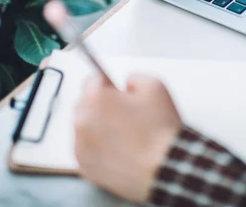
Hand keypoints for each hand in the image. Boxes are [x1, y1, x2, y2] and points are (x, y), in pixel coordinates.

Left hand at [74, 74, 181, 202]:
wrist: (164, 168)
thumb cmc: (159, 131)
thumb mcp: (155, 86)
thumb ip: (134, 77)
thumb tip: (126, 84)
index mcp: (96, 99)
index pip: (91, 79)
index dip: (108, 84)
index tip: (116, 91)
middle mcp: (82, 121)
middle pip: (84, 103)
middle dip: (101, 105)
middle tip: (125, 114)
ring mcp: (81, 146)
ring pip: (84, 128)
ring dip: (98, 126)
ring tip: (124, 135)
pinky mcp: (85, 166)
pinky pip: (86, 149)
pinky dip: (98, 148)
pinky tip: (120, 150)